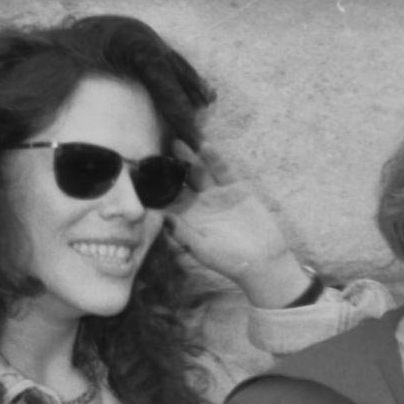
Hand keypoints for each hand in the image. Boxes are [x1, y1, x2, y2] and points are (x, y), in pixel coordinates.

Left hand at [162, 145, 312, 308]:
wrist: (264, 260)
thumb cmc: (230, 260)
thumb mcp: (203, 249)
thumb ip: (183, 232)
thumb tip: (162, 215)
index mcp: (189, 218)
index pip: (167, 199)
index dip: (154, 187)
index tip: (138, 173)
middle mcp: (201, 204)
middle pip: (181, 181)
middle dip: (169, 167)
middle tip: (153, 151)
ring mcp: (219, 195)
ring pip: (200, 172)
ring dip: (189, 158)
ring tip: (176, 143)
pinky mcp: (237, 190)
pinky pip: (223, 172)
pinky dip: (215, 159)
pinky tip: (205, 146)